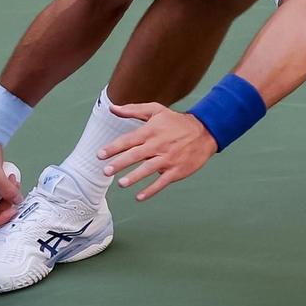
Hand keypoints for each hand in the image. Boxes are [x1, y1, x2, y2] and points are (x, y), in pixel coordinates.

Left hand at [98, 102, 217, 200]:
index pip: (129, 140)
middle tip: (106, 171)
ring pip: (148, 169)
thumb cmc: (177, 122)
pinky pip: (162, 182)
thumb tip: (112, 108)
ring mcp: (168, 159)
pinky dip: (151, 190)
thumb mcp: (156, 110)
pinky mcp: (177, 170)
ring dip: (134, 177)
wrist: (204, 132)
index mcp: (151, 131)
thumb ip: (133, 110)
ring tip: (121, 183)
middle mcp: (158, 145)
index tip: (100, 154)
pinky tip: (140, 197)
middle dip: (120, 163)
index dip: (113, 147)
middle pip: (136, 155)